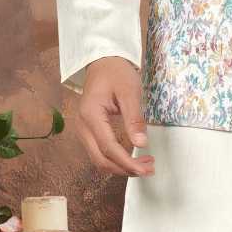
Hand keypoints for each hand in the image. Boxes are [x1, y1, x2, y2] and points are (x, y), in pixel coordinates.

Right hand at [74, 57, 154, 177]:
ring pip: (99, 159)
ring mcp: (83, 130)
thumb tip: (141, 144)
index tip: (145, 168)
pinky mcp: (89, 132)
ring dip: (121, 167)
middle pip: (101, 159)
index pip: (108, 147)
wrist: (103, 63)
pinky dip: (116, 160)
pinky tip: (132, 159)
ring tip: (144, 165)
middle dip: (125, 169)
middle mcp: (82, 126)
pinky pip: (100, 152)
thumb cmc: (116, 73)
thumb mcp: (129, 92)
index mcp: (90, 115)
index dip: (127, 162)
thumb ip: (134, 118)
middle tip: (148, 169)